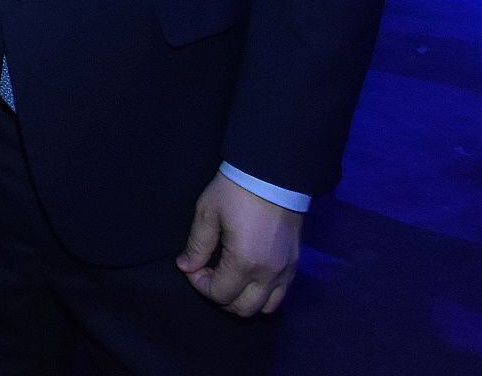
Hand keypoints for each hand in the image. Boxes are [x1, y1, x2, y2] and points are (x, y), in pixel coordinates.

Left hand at [176, 173, 303, 315]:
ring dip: (244, 300)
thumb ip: (197, 244)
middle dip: (221, 297)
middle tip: (209, 275)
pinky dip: (263, 294)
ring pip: (266, 307)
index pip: (220, 294)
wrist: (273, 172)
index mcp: (245, 262)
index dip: (200, 285)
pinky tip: (249, 277)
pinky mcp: (295, 263)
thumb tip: (186, 266)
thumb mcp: (208, 212)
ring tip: (230, 279)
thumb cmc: (236, 190)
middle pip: (244, 309)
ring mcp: (286, 270)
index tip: (192, 266)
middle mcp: (269, 273)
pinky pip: (281, 293)